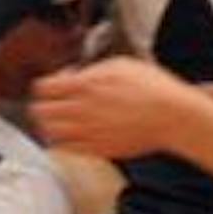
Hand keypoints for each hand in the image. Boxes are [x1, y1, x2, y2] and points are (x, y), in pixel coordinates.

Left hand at [32, 57, 195, 160]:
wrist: (172, 117)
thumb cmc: (152, 89)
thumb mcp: (120, 64)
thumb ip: (91, 70)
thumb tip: (75, 76)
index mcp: (85, 85)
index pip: (42, 88)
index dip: (46, 85)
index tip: (53, 85)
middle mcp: (81, 110)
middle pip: (39, 111)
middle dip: (43, 105)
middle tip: (52, 103)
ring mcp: (88, 132)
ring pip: (48, 132)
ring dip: (50, 124)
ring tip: (60, 120)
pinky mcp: (97, 149)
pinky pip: (65, 149)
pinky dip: (63, 141)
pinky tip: (74, 134)